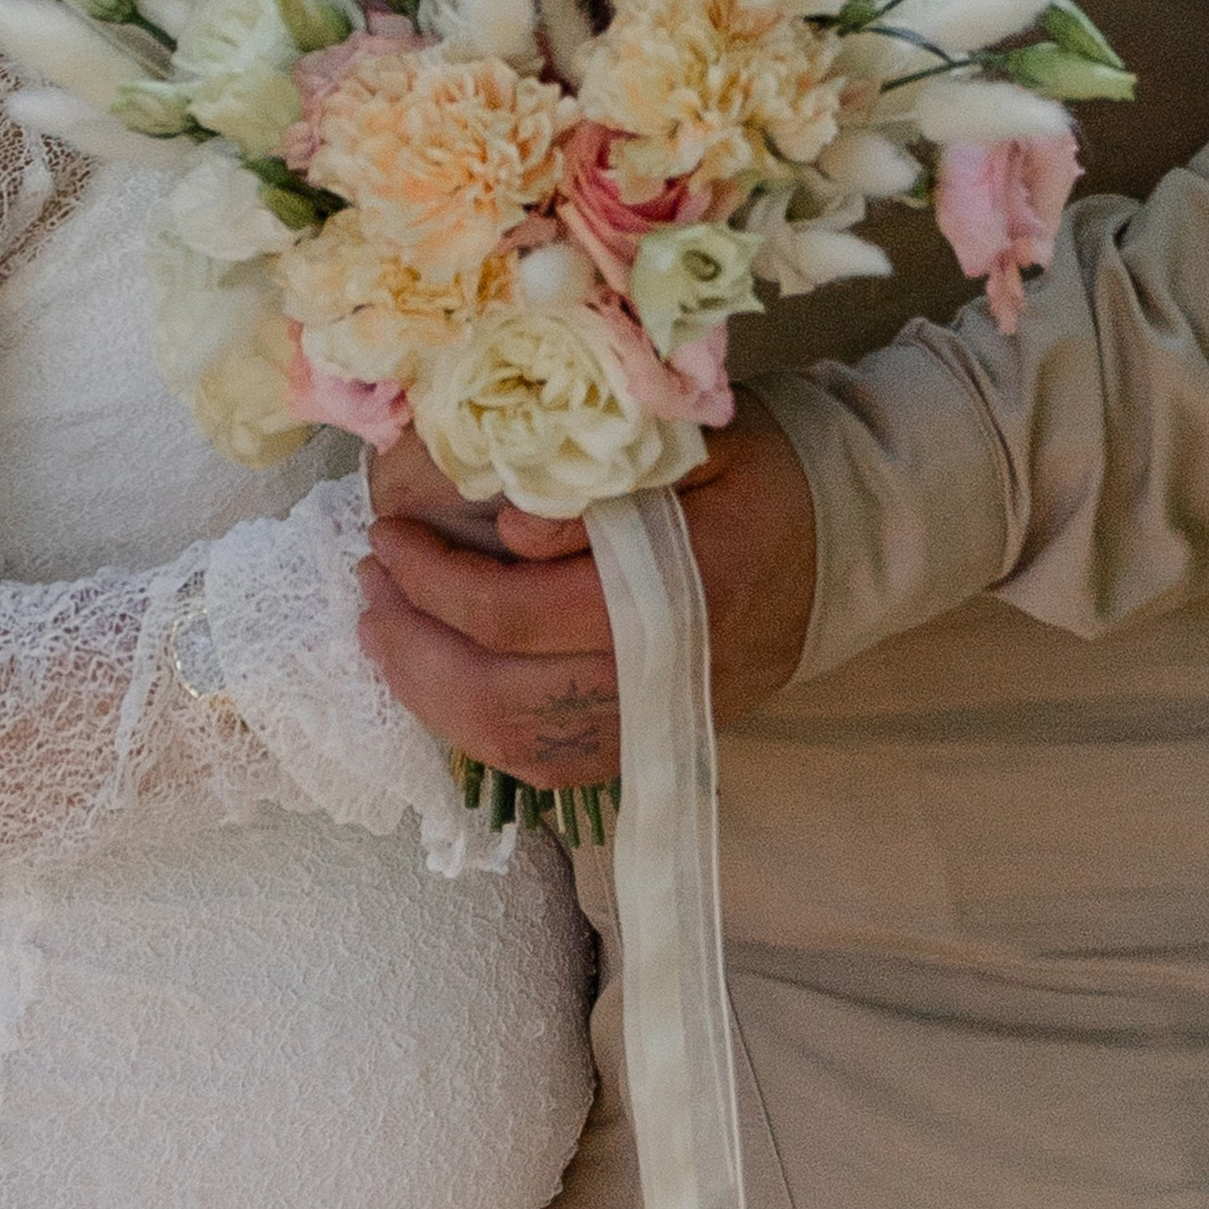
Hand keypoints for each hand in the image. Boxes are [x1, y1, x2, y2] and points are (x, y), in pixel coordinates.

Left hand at [359, 401, 817, 789]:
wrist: (840, 544)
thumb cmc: (760, 475)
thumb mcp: (694, 442)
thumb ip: (603, 482)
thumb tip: (509, 530)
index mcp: (679, 592)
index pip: (520, 613)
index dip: (435, 580)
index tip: (389, 535)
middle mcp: (666, 677)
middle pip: (500, 696)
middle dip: (410, 643)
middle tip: (367, 583)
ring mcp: (659, 723)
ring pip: (513, 744)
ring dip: (427, 694)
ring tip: (381, 631)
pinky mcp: (652, 743)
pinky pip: (548, 767)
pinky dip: (476, 734)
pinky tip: (438, 684)